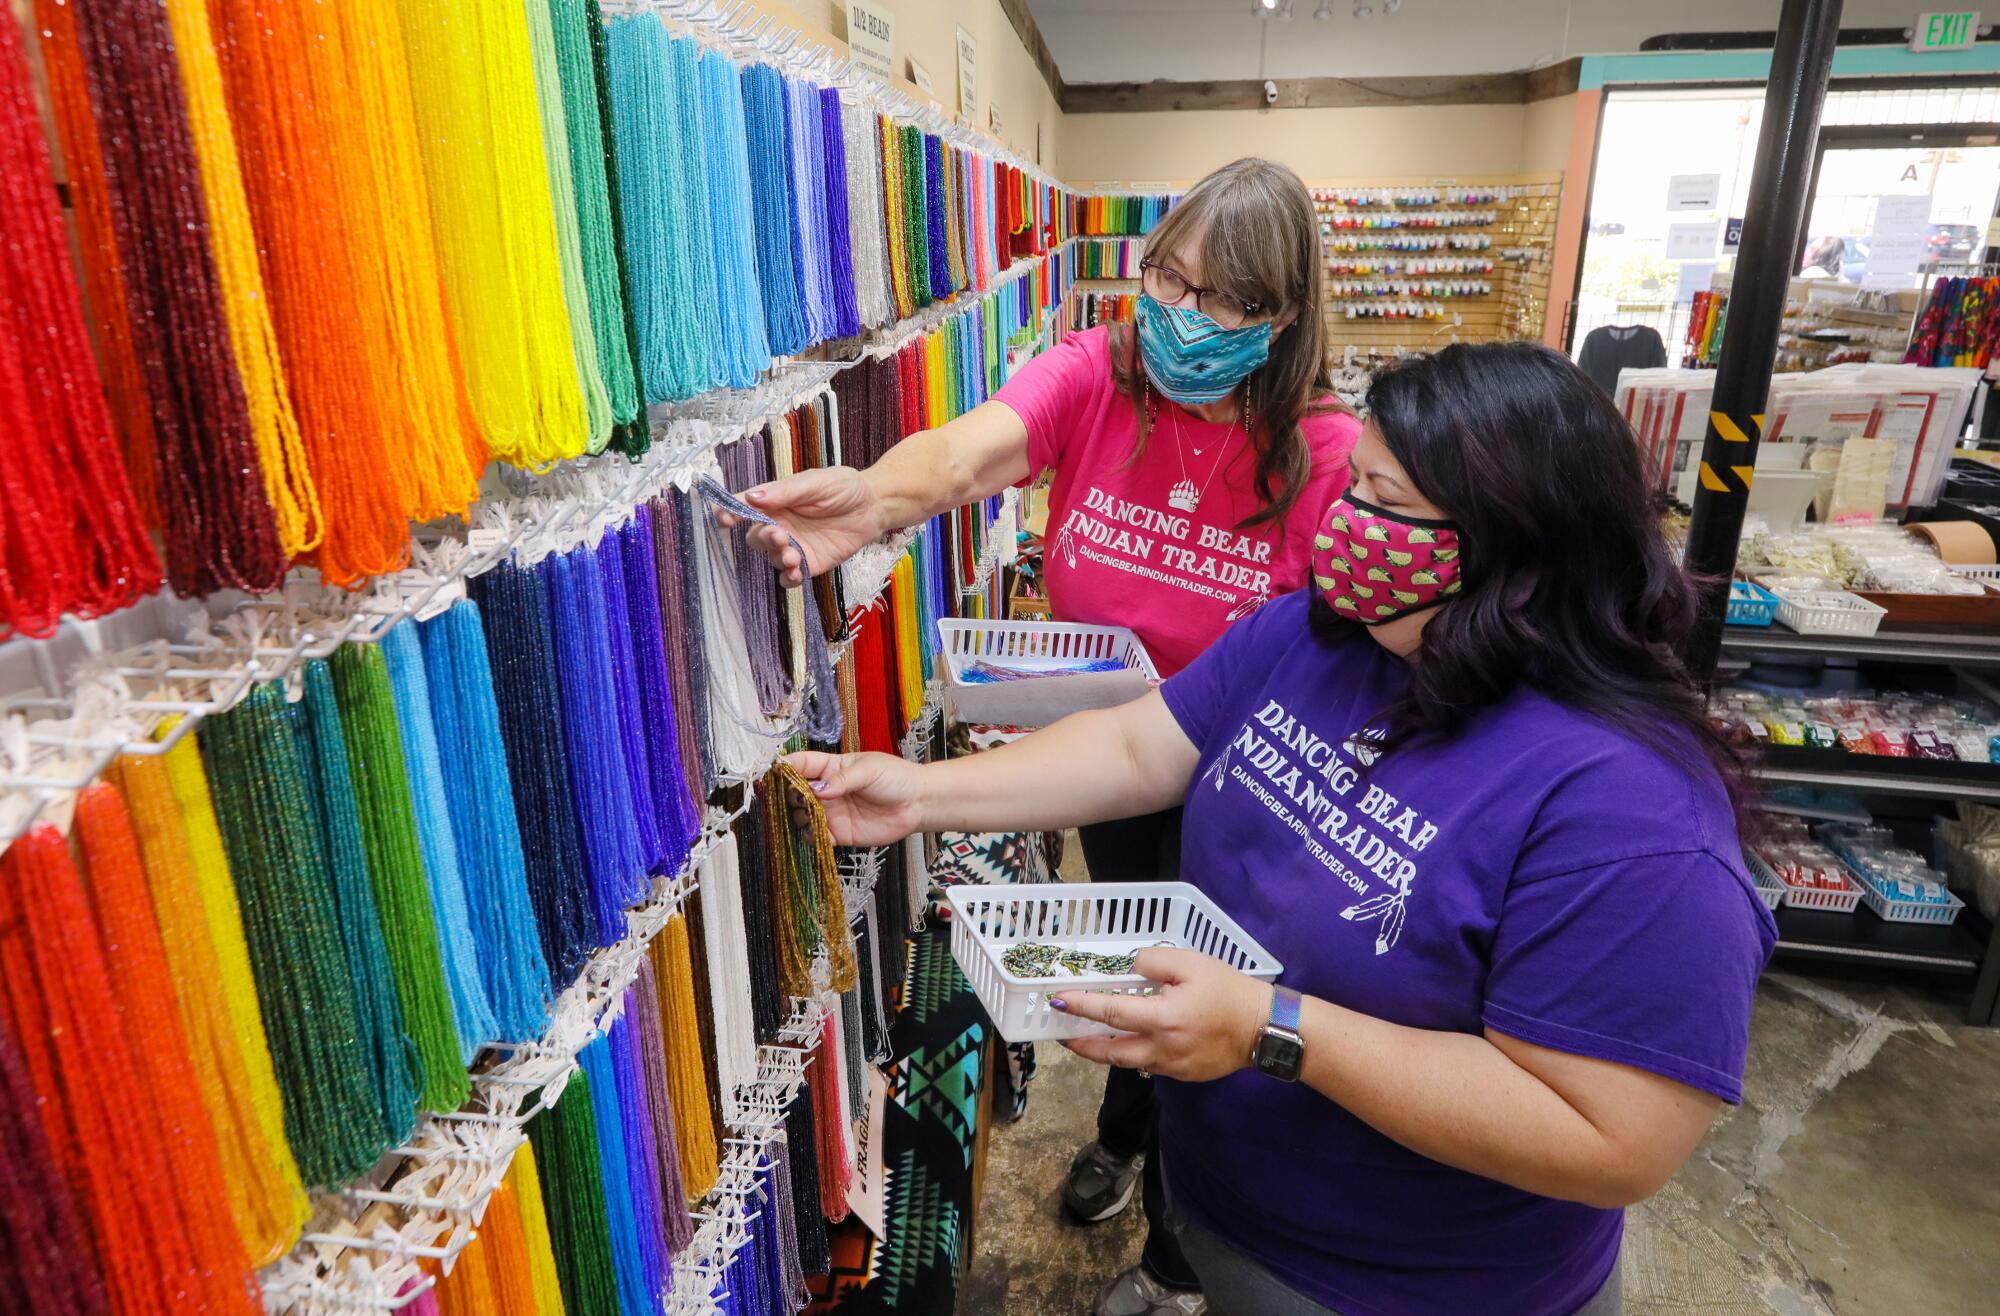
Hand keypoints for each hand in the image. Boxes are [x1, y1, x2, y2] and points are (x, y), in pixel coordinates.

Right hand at [718, 467, 882, 585]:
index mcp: (775, 501)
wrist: (874, 507)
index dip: (729, 513)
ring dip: (778, 558)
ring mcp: (793, 546)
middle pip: (755, 538)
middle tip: (779, 536)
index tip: (725, 518)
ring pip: (771, 558)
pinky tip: (796, 572)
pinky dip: (788, 578)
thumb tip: (752, 497)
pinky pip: (789, 577)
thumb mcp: (815, 482)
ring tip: (794, 555)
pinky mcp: (809, 563)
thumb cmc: (844, 487)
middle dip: (762, 539)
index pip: (743, 507)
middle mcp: (780, 525)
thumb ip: (786, 492)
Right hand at [784, 750, 927, 847]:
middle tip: (802, 798)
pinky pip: (817, 837)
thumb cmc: (895, 778)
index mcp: (831, 767)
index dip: (786, 767)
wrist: (917, 803)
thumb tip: (816, 789)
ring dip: (802, 817)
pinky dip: (813, 837)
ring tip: (814, 815)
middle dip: (792, 795)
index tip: (776, 772)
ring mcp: (831, 813)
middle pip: (795, 793)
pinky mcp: (839, 834)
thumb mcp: (869, 770)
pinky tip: (822, 833)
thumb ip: (842, 780)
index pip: (801, 764)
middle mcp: (826, 791)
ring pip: (802, 817)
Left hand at [1055, 948, 1273, 1082]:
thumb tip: (1131, 970)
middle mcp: (1161, 1048)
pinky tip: (1132, 1043)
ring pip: (1128, 1063)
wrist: (1263, 1027)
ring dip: (1105, 1053)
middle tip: (1064, 1035)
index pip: (1110, 1011)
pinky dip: (1134, 1055)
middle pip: (1110, 1052)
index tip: (1059, 1000)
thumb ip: (1154, 962)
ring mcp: (1172, 1066)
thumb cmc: (1228, 990)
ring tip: (1089, 1040)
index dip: (1081, 1006)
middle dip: (1082, 1044)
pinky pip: (1150, 1066)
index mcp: (1161, 1018)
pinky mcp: (1184, 1074)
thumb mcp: (1191, 963)